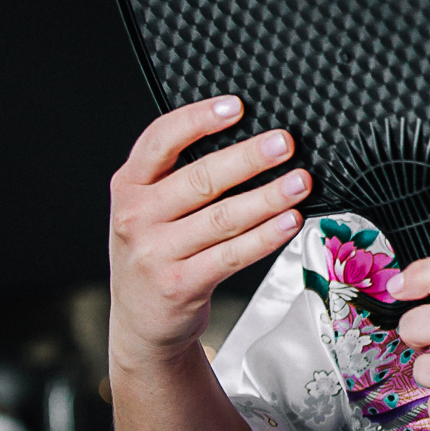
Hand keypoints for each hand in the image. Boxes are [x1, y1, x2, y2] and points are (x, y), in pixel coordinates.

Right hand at [108, 95, 312, 365]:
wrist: (140, 324)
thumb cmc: (157, 252)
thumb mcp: (150, 209)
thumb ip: (181, 175)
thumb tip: (251, 142)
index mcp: (129, 185)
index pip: (159, 140)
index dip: (199, 119)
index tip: (237, 106)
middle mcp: (137, 216)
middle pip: (200, 179)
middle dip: (249, 158)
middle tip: (284, 143)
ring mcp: (155, 253)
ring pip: (222, 218)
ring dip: (268, 196)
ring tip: (300, 182)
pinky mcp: (180, 284)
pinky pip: (232, 254)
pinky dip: (265, 236)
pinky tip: (289, 221)